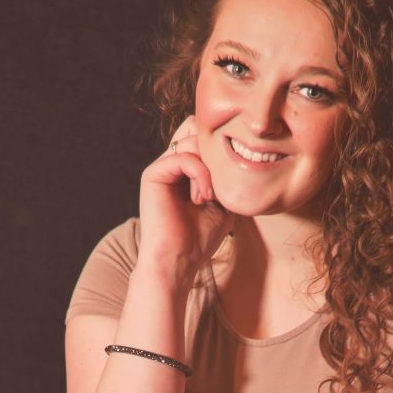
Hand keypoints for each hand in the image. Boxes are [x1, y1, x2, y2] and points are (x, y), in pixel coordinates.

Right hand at [138, 115, 233, 283]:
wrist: (178, 261)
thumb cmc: (200, 239)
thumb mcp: (223, 204)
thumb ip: (226, 178)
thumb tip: (240, 156)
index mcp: (186, 172)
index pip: (204, 138)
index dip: (222, 149)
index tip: (231, 179)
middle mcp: (172, 165)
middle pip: (198, 130)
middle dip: (217, 154)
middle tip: (221, 184)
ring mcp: (162, 168)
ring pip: (193, 140)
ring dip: (210, 167)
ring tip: (210, 196)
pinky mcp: (153, 174)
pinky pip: (183, 156)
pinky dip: (200, 175)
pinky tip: (202, 197)